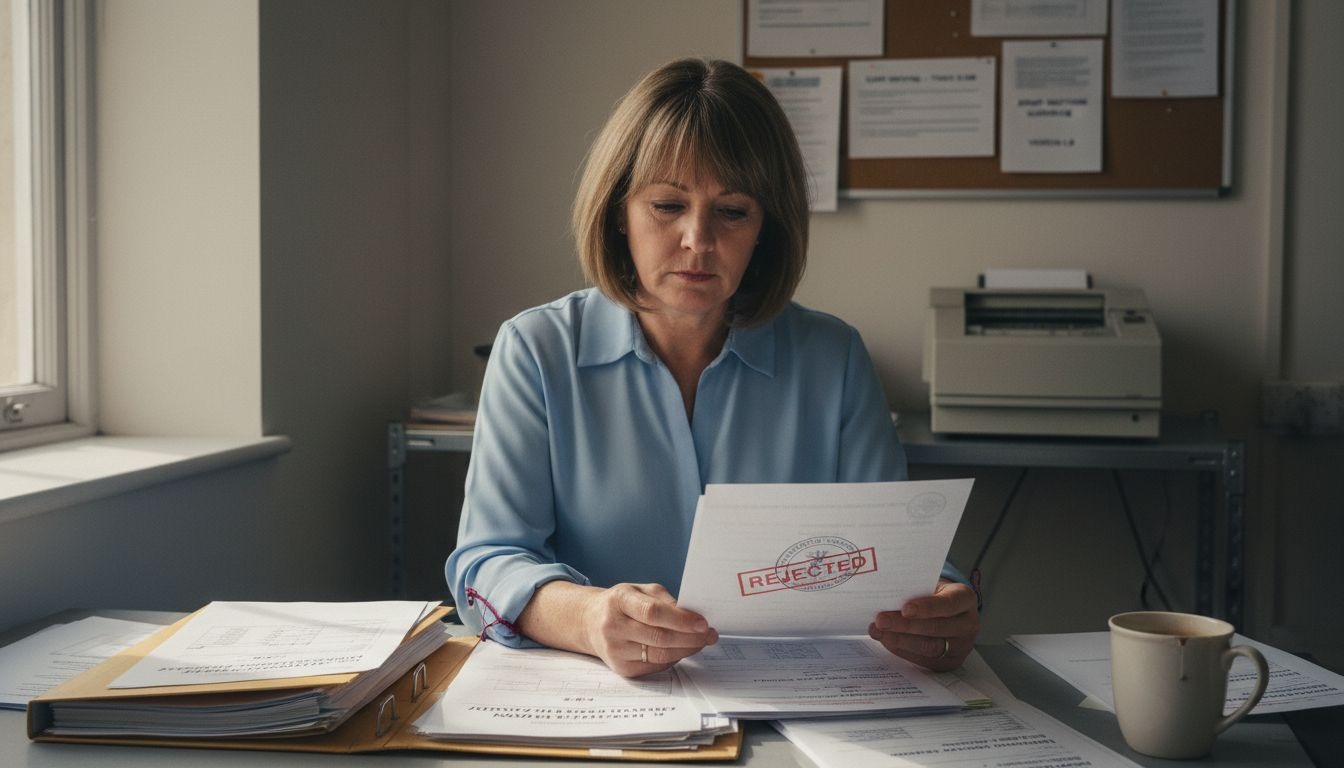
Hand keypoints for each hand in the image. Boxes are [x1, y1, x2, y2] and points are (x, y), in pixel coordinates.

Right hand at [579, 583, 717, 677]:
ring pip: (660, 656)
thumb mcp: (639, 590)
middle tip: (709, 635)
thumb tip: (693, 617)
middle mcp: (613, 626)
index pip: (653, 613)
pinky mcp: (621, 669)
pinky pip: (655, 667)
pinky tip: (681, 650)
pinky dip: (673, 659)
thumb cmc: (621, 604)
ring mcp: (615, 650)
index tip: (702, 623)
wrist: (590, 622)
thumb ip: (665, 600)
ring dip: (686, 650)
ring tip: (700, 642)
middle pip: (659, 637)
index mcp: (618, 600)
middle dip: (690, 638)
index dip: (681, 620)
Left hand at [868, 578, 978, 671]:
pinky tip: (887, 641)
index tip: (905, 609)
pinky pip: (924, 659)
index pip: (949, 604)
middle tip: (881, 620)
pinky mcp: (950, 662)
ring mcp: (962, 646)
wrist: (947, 611)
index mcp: (965, 598)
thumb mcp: (929, 585)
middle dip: (905, 626)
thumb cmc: (934, 594)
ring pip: (930, 647)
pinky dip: (902, 650)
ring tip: (878, 631)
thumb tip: (885, 596)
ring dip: (900, 640)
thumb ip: (915, 590)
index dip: (927, 608)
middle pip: (936, 628)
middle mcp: (968, 624)